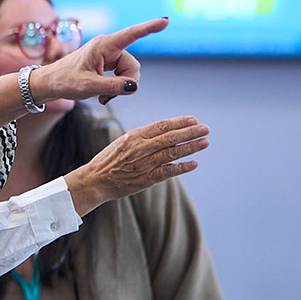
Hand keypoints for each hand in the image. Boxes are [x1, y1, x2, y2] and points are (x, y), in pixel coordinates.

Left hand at [32, 17, 168, 105]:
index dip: (150, 27)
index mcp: (103, 45)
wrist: (49, 84)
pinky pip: (122, 76)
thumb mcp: (88, 86)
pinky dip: (115, 87)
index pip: (131, 34)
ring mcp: (107, 54)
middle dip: (126, 83)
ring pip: (128, 72)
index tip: (165, 20)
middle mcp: (108, 47)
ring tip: (101, 96)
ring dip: (119, 87)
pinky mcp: (106, 62)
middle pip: (132, 65)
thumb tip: (134, 86)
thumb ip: (113, 87)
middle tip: (106, 97)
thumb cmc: (64, 81)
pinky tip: (102, 95)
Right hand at [62, 117, 209, 214]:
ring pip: (172, 153)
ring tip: (205, 142)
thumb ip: (143, 138)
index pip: (161, 126)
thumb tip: (167, 132)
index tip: (193, 119)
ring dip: (190, 147)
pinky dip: (182, 168)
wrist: (94, 180)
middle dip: (190, 132)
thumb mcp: (123, 142)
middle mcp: (139, 148)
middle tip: (205, 128)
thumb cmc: (110, 160)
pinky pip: (167, 172)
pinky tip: (194, 163)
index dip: (179, 122)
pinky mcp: (145, 179)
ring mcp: (143, 164)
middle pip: (170, 138)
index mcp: (134, 136)